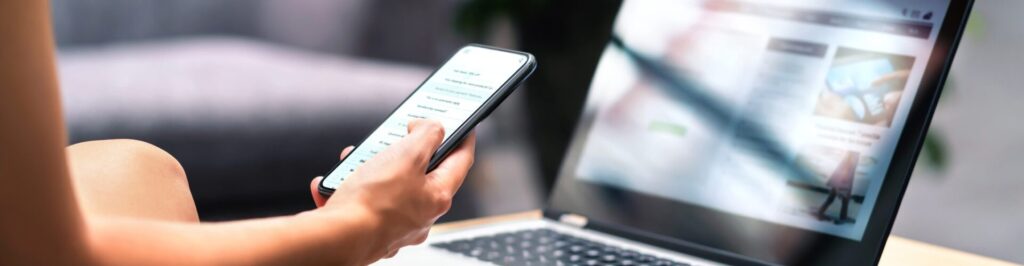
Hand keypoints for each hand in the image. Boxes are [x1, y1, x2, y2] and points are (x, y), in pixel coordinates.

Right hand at [308, 119, 474, 261]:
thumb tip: (431, 128)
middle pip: (421, 174)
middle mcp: (420, 216)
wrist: (337, 239)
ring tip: (355, 160)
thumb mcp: (408, 154)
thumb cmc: (373, 202)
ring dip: (371, 168)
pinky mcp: (370, 232)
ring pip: (387, 187)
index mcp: (437, 198)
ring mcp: (395, 226)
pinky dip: (349, 189)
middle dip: (404, 152)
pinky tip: (334, 183)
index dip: (464, 139)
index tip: (465, 127)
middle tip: (397, 137)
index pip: (461, 162)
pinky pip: (362, 202)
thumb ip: (427, 134)